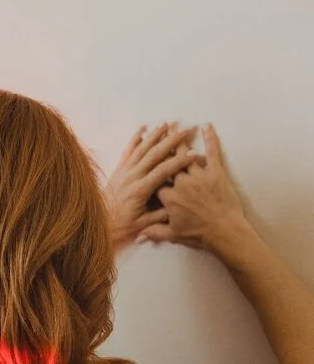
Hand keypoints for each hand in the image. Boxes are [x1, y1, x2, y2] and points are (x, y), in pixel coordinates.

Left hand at [106, 122, 202, 249]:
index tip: (193, 154)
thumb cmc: (122, 227)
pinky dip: (135, 139)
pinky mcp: (118, 170)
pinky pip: (127, 151)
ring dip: (155, 135)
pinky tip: (142, 129)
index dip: (179, 162)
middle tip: (185, 130)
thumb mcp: (143, 224)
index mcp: (140, 190)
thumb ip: (160, 215)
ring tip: (167, 124)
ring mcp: (124, 171)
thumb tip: (178, 205)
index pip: (163, 171)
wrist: (99, 223)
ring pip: (141, 148)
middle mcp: (131, 177)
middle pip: (154, 154)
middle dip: (171, 141)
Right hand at [136, 123, 247, 248]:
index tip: (145, 166)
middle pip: (167, 163)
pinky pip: (212, 152)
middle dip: (161, 150)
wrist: (224, 232)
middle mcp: (182, 183)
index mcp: (170, 197)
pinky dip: (209, 138)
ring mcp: (199, 176)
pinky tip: (206, 126)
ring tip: (173, 128)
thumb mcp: (173, 235)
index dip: (151, 175)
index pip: (156, 182)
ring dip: (179, 141)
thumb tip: (139, 236)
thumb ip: (155, 232)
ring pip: (185, 154)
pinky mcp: (215, 172)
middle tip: (156, 137)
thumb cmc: (199, 234)